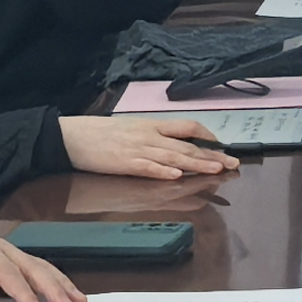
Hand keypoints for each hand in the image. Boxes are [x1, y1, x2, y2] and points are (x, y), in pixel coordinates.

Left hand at [0, 230, 82, 301]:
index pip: (5, 272)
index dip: (22, 292)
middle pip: (30, 267)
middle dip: (51, 288)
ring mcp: (10, 252)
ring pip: (41, 266)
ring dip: (61, 285)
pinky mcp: (15, 261)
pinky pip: (40, 269)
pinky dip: (57, 283)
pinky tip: (71, 296)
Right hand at [59, 114, 237, 183]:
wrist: (69, 136)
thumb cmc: (98, 134)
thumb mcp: (130, 129)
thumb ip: (152, 136)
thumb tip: (173, 145)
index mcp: (151, 125)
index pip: (188, 127)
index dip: (209, 137)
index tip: (222, 147)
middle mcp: (149, 135)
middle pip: (187, 145)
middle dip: (212, 155)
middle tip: (232, 164)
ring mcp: (137, 149)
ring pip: (173, 156)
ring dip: (197, 164)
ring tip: (215, 170)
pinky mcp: (124, 163)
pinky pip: (147, 167)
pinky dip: (163, 171)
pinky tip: (177, 176)